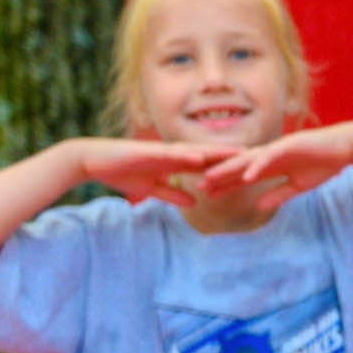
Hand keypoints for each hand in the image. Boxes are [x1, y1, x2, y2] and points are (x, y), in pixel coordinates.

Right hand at [66, 138, 240, 207]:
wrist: (92, 161)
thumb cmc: (121, 172)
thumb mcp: (152, 189)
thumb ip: (173, 194)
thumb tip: (194, 202)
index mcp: (175, 162)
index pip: (207, 164)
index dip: (228, 165)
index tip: (251, 166)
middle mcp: (172, 153)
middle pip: (208, 154)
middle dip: (232, 155)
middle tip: (259, 155)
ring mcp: (161, 150)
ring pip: (195, 151)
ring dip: (217, 152)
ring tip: (240, 153)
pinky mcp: (147, 152)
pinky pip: (171, 154)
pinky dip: (186, 155)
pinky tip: (201, 158)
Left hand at [202, 122, 352, 211]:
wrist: (346, 147)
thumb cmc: (324, 164)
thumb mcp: (299, 186)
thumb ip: (279, 195)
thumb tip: (259, 206)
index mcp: (272, 165)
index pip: (242, 176)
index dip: (225, 184)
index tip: (207, 195)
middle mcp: (270, 155)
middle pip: (239, 166)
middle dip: (219, 176)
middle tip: (198, 186)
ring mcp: (278, 149)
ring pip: (248, 160)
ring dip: (229, 169)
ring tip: (212, 179)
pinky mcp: (291, 146)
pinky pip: (271, 158)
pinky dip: (259, 166)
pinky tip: (247, 177)